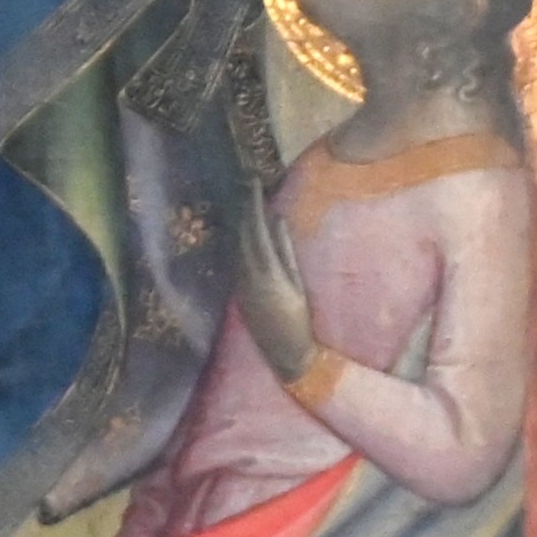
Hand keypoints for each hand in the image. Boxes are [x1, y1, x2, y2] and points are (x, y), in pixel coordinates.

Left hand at [219, 153, 317, 379]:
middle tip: (248, 184)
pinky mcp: (238, 293)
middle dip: (244, 207)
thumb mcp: (298, 284)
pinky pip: (236, 259)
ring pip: (236, 244)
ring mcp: (241, 284)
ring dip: (240, 222)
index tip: (254, 181)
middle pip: (242, 233)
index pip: (256, 227)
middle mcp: (248, 275)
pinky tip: (245, 233)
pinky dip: (240, 241)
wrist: (287, 355)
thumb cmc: (300, 321)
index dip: (254, 202)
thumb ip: (286, 251)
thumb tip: (277, 220)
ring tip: (247, 202)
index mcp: (267, 271)